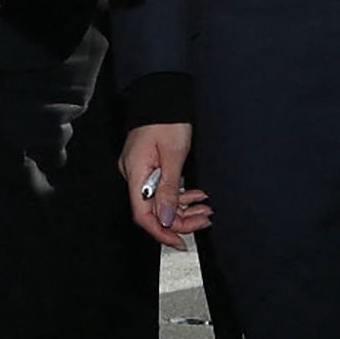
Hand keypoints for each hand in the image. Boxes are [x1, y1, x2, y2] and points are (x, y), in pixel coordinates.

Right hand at [120, 122, 211, 249]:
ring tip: (206, 209)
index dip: (161, 231)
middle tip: (203, 221)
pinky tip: (196, 195)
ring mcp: (141, 171)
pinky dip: (180, 195)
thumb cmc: (166, 119)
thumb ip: (169, 189)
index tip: (179, 242)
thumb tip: (164, 218)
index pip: (142, 214)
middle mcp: (134, 175)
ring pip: (161, 202)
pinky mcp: (149, 167)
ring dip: (184, 208)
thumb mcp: (173, 155)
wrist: (163, 96)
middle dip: (180, 220)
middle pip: (153, 210)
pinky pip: (162, 189)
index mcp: (135, 173)